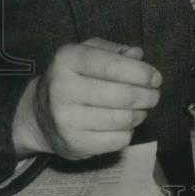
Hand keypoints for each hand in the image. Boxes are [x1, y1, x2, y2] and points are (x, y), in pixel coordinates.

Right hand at [12, 37, 161, 158]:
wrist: (39, 116)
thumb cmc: (72, 78)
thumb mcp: (87, 53)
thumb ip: (114, 51)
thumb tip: (139, 55)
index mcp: (67, 60)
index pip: (113, 65)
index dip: (141, 72)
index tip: (155, 78)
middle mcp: (63, 89)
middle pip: (123, 95)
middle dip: (147, 95)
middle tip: (154, 95)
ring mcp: (67, 120)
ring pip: (123, 119)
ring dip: (140, 114)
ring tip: (140, 109)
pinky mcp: (75, 144)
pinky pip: (118, 140)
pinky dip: (128, 131)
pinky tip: (124, 124)